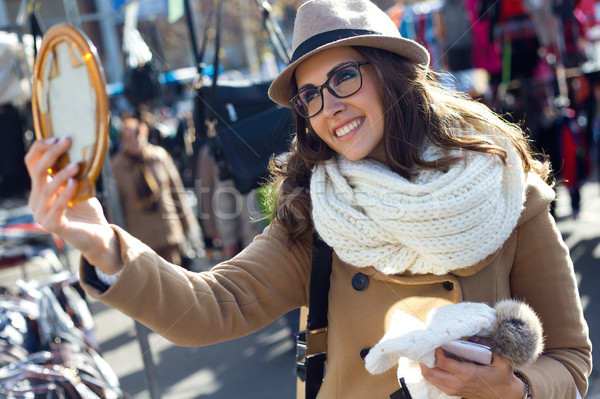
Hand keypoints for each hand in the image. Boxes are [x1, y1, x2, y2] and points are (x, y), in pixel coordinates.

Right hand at [25, 137, 120, 273]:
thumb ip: (73, 170)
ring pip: (46, 189)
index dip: (40, 148)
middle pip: (37, 172)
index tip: (57, 137)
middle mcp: (36, 201)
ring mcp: (41, 215)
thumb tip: (78, 145)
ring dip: (61, 174)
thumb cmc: (87, 209)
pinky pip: (56, 207)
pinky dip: (65, 193)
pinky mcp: (52, 226)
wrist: (98, 234)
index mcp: (39, 188)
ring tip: (76, 165)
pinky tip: (75, 183)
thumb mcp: (80, 185)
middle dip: (51, 154)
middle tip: (67, 141)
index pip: (32, 163)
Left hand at [420, 347, 525, 398]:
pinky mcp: (452, 392)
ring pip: (429, 377)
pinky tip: (434, 361)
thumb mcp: (500, 360)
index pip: (441, 361)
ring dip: (426, 364)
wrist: (504, 396)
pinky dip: (430, 371)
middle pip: (430, 371)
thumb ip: (488, 345)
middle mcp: (456, 383)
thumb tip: (473, 335)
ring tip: (429, 351)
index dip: (435, 350)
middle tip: (427, 345)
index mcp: (467, 374)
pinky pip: (434, 381)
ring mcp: (453, 389)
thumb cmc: (502, 377)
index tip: (435, 339)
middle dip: (425, 357)